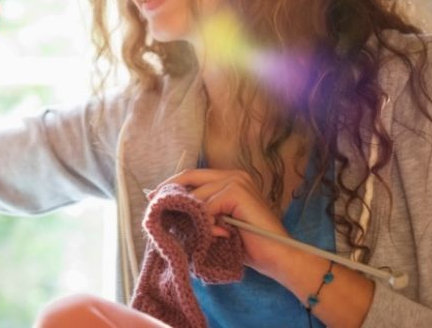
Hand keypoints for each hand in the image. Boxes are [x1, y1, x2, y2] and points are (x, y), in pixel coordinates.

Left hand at [164, 168, 294, 279]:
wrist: (279, 257)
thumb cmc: (250, 245)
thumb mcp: (218, 224)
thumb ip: (201, 212)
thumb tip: (170, 208)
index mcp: (230, 179)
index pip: (193, 176)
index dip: (171, 184)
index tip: (153, 195)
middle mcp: (234, 175)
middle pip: (190, 176)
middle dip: (169, 190)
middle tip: (152, 202)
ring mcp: (236, 181)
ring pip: (197, 196)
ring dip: (195, 218)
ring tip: (208, 234)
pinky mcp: (237, 192)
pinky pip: (207, 206)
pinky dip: (207, 223)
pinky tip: (219, 234)